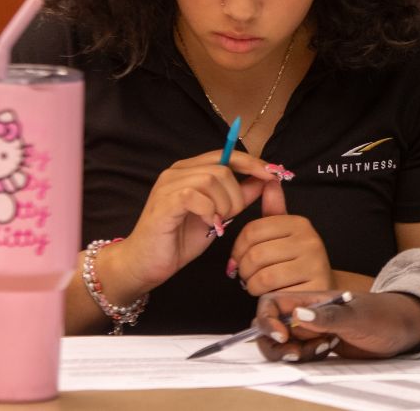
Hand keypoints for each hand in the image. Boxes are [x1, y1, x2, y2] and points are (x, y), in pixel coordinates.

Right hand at [113, 150, 274, 290]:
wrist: (146, 264)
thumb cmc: (179, 239)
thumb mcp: (218, 216)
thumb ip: (239, 197)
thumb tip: (265, 180)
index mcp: (190, 170)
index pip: (227, 155)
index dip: (252, 163)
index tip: (274, 174)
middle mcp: (177, 172)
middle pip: (223, 167)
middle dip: (237, 194)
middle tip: (231, 216)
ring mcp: (168, 186)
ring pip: (212, 179)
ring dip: (224, 204)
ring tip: (218, 222)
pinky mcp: (163, 203)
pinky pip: (196, 195)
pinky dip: (209, 211)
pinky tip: (209, 225)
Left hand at [230, 178, 332, 295]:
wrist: (322, 290)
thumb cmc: (295, 262)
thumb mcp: (283, 234)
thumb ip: (273, 210)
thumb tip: (269, 178)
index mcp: (298, 223)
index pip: (252, 231)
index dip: (238, 248)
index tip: (239, 258)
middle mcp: (310, 240)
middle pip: (255, 254)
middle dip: (244, 270)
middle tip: (247, 276)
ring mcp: (314, 265)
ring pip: (262, 276)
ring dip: (252, 285)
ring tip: (258, 285)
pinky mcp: (314, 289)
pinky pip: (273, 293)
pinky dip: (265, 297)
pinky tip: (271, 294)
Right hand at [254, 291, 419, 362]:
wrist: (402, 329)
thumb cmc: (383, 314)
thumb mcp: (357, 315)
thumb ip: (328, 316)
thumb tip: (298, 315)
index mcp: (309, 299)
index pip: (271, 304)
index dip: (267, 320)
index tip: (282, 336)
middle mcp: (305, 314)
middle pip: (270, 329)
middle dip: (275, 345)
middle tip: (296, 354)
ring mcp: (311, 332)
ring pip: (282, 346)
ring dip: (292, 354)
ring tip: (321, 349)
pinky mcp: (318, 347)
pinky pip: (298, 356)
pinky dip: (304, 359)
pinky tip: (327, 351)